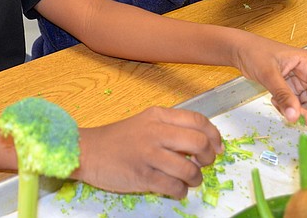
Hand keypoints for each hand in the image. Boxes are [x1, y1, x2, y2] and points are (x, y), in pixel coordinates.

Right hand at [75, 107, 222, 198]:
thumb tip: (202, 143)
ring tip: (190, 180)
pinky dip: (180, 191)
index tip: (218, 148)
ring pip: (189, 169)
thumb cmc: (118, 139)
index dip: (214, 136)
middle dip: (209, 157)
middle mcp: (155, 132)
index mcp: (158, 116)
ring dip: (196, 179)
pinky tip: (175, 189)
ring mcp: (149, 154)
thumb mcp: (145, 122)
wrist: (87, 151)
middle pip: (199, 143)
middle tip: (204, 164)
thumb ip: (170, 127)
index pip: (198, 121)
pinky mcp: (142, 176)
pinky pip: (174, 187)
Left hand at [233, 36, 306, 124]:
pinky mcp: (292, 85)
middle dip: (304, 110)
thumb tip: (295, 117)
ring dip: (293, 108)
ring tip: (276, 101)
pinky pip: (295, 102)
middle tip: (289, 116)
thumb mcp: (269, 75)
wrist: (241, 50)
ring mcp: (301, 78)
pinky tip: (274, 99)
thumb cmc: (255, 54)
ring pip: (305, 102)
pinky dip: (287, 106)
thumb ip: (283, 96)